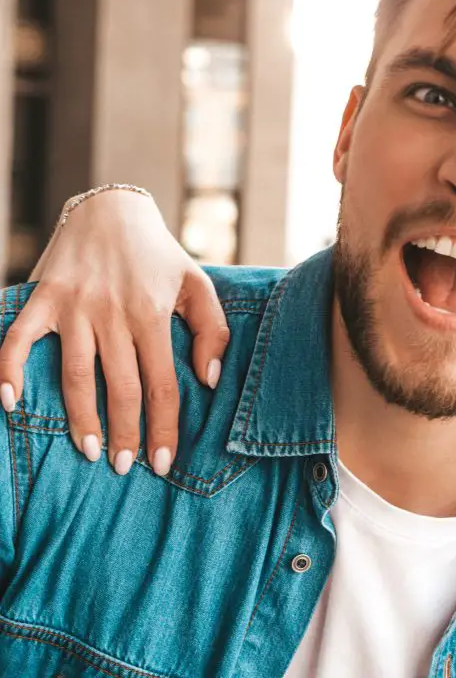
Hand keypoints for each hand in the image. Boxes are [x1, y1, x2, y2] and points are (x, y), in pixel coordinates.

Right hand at [0, 189, 228, 476]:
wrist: (112, 209)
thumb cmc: (161, 255)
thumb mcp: (199, 285)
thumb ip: (212, 331)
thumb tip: (209, 380)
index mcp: (154, 314)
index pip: (162, 385)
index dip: (163, 427)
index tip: (162, 462)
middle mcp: (114, 313)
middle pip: (121, 387)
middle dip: (124, 432)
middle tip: (124, 469)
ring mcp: (75, 306)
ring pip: (76, 373)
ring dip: (80, 417)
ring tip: (90, 451)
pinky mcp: (43, 297)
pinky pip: (20, 338)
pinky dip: (10, 369)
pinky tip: (9, 403)